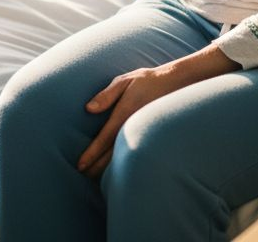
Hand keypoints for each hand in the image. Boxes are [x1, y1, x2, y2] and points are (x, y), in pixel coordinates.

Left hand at [76, 46, 240, 179]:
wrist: (177, 83)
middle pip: (112, 154)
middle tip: (81, 174)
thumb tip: (88, 109)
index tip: (80, 165)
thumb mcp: (125, 81)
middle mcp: (134, 127)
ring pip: (124, 157)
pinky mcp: (150, 136)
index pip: (105, 138)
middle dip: (96, 167)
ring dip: (108, 169)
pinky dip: (123, 164)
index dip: (92, 154)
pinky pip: (134, 154)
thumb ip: (106, 95)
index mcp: (125, 113)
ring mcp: (144, 133)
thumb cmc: (146, 81)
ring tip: (93, 177)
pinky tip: (115, 170)